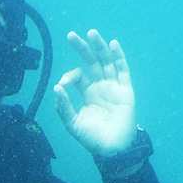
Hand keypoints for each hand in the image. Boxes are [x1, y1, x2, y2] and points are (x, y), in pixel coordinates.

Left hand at [53, 29, 136, 156]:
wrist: (112, 149)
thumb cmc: (92, 138)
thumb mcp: (72, 123)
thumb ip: (63, 106)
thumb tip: (56, 87)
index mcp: (88, 93)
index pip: (78, 76)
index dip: (69, 75)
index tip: (63, 84)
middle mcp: (101, 87)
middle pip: (91, 62)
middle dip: (82, 49)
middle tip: (71, 35)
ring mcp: (114, 88)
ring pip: (106, 62)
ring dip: (99, 47)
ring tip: (91, 33)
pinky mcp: (125, 91)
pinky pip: (123, 71)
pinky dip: (118, 57)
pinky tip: (113, 44)